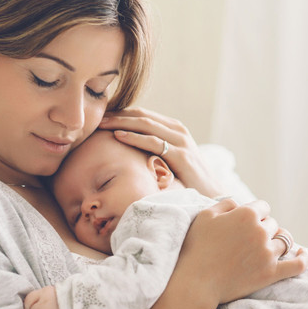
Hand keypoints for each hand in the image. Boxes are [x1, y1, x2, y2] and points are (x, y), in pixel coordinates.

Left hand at [99, 106, 225, 196]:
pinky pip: (153, 141)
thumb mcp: (169, 160)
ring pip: (146, 124)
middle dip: (117, 114)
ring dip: (121, 122)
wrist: (211, 194)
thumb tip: (128, 151)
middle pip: (141, 115)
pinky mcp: (181, 155)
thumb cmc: (186, 180)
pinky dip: (134, 137)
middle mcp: (177, 130)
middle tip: (96, 117)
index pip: (142, 115)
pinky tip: (118, 136)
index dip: (120, 113)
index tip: (101, 116)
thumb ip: (153, 150)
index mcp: (173, 129)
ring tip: (102, 123)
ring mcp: (180, 141)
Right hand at [181, 199, 307, 307]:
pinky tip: (302, 253)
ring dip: (276, 242)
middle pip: (273, 223)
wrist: (196, 282)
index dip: (254, 213)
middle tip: (247, 239)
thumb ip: (225, 204)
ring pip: (284, 241)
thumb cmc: (196, 247)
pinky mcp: (272, 273)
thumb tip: (240, 204)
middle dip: (263, 228)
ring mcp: (268, 253)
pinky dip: (303, 258)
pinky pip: (298, 264)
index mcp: (246, 214)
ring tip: (266, 247)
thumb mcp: (205, 216)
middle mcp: (261, 231)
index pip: (263, 207)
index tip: (244, 222)